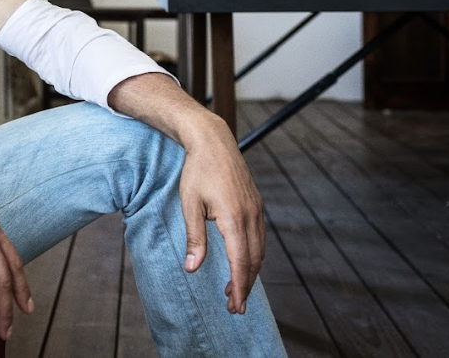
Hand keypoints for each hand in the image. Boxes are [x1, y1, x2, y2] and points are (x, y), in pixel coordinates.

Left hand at [178, 116, 265, 313]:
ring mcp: (256, 210)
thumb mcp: (189, 205)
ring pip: (259, 250)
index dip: (239, 286)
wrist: (213, 141)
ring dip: (250, 272)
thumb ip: (194, 238)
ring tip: (236, 290)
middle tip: (234, 307)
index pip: (241, 262)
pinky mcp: (256, 205)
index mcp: (233, 217)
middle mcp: (250, 216)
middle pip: (253, 261)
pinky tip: (242, 263)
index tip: (236, 305)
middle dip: (245, 286)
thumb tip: (193, 268)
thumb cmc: (197, 171)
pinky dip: (253, 255)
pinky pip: (259, 237)